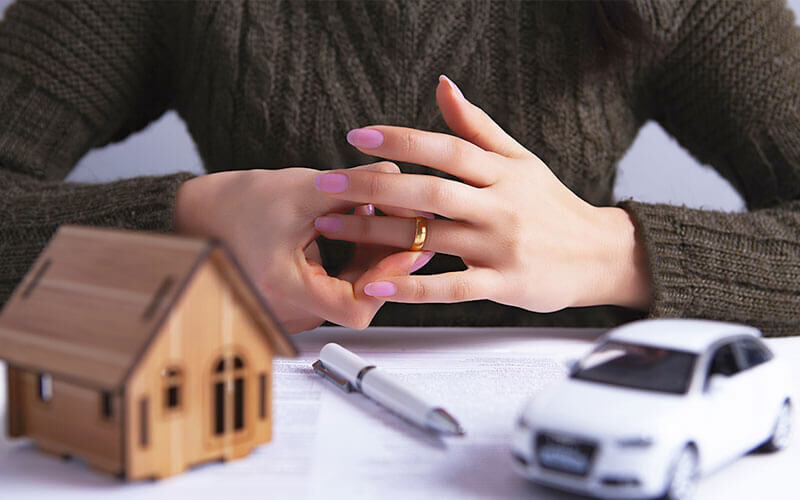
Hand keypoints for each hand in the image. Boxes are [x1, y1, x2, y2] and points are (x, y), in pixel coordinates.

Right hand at [174, 162, 432, 332]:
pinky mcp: (298, 301)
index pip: (354, 309)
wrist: (202, 216)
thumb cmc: (239, 206)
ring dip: (372, 258)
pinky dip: (354, 260)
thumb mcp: (302, 189)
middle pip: (358, 299)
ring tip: (381, 218)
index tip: (405, 248)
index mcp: (285, 289)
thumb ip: (354, 185)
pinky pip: (338, 288)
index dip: (387, 280)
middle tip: (408, 227)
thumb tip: (398, 179)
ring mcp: (294, 310)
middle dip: (385, 261)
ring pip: (351, 293)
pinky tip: (360, 227)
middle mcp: (289, 310)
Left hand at [310, 76, 651, 312]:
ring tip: (333, 227)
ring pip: (432, 237)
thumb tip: (443, 85)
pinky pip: (451, 287)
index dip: (401, 140)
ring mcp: (501, 247)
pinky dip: (411, 288)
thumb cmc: (553, 206)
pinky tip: (375, 285)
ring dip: (377, 233)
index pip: (446, 149)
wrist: (600, 254)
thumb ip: (478, 127)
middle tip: (327, 184)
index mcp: (502, 172)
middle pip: (430, 191)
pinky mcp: (504, 284)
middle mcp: (500, 206)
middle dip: (374, 186)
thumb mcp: (521, 160)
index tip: (358, 136)